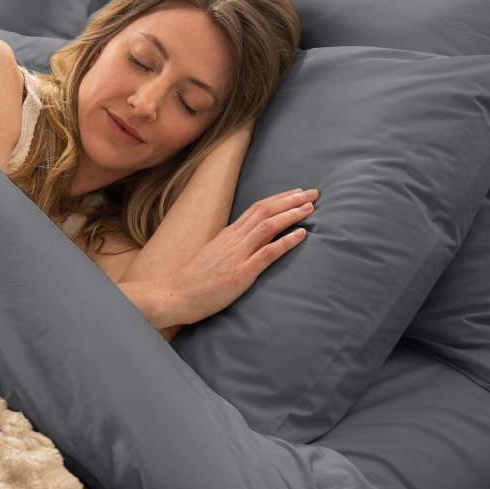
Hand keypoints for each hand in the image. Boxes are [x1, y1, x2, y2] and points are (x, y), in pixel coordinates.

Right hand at [162, 187, 316, 327]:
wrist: (176, 295)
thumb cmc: (194, 280)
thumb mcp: (213, 255)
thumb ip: (231, 247)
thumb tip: (247, 242)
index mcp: (228, 234)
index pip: (256, 208)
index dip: (279, 199)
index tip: (296, 193)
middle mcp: (233, 239)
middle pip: (265, 211)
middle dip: (291, 200)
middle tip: (313, 193)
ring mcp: (237, 255)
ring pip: (268, 226)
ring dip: (291, 215)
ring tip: (310, 209)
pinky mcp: (241, 273)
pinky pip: (267, 253)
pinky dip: (286, 241)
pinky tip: (301, 235)